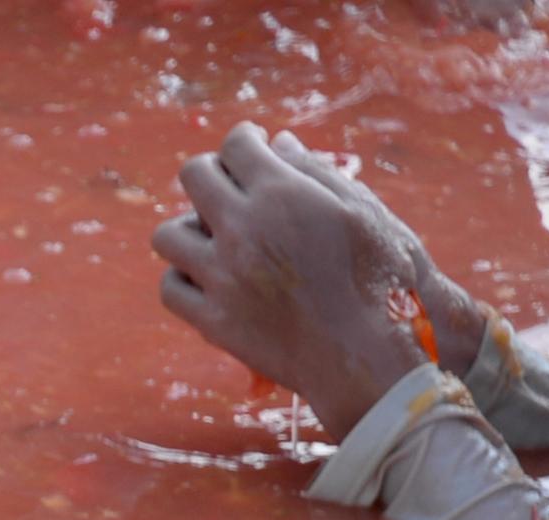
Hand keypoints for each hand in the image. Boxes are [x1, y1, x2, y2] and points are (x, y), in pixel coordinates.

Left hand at [151, 123, 461, 438]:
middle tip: (228, 181)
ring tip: (211, 234)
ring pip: (167, 235)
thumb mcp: (360, 209)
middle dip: (210, 171)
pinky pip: (170, 288)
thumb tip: (277, 142)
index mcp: (282, 194)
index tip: (252, 144)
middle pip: (194, 177)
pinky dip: (182, 277)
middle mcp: (243, 230)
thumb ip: (312, 171)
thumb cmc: (380, 276)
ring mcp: (222, 277)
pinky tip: (205, 276)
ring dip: (187, 227)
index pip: (237, 146)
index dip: (244, 139)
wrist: (370, 352)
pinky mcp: (213, 320)